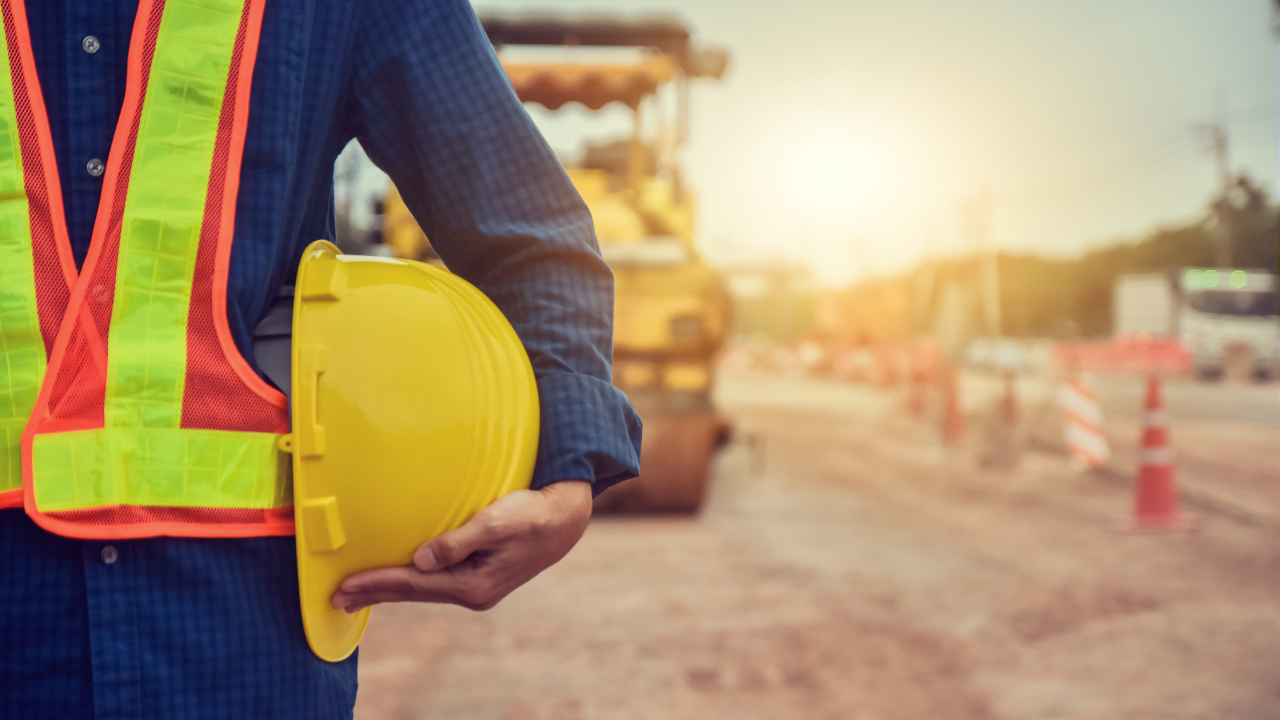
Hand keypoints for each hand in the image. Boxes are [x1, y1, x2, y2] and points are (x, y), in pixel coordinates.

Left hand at [330, 480, 592, 611]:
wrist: (565, 519)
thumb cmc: (533, 515)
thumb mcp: (495, 523)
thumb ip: (457, 542)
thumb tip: (421, 561)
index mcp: (474, 585)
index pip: (414, 584)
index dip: (377, 583)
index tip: (344, 586)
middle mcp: (473, 593)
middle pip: (413, 593)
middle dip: (375, 593)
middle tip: (336, 598)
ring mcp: (476, 587)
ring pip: (423, 589)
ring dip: (390, 589)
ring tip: (358, 592)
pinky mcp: (479, 576)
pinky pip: (435, 582)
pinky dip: (411, 582)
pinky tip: (400, 580)